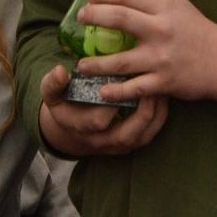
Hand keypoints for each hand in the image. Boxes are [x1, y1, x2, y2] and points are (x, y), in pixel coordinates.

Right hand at [37, 63, 168, 157]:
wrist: (72, 129)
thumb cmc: (65, 105)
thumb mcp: (52, 94)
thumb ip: (53, 83)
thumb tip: (60, 71)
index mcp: (80, 128)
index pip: (98, 121)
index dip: (112, 104)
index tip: (123, 82)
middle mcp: (101, 141)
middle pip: (127, 134)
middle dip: (142, 111)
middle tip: (151, 86)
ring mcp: (118, 145)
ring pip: (142, 136)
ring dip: (155, 113)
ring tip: (162, 90)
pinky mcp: (131, 143)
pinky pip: (150, 134)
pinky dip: (159, 116)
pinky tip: (164, 97)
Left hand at [75, 0, 216, 109]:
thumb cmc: (198, 30)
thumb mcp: (180, 5)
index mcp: (165, 8)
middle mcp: (161, 30)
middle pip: (120, 19)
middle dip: (95, 16)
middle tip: (81, 18)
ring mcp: (161, 58)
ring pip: (120, 61)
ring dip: (96, 64)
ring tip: (81, 64)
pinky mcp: (164, 82)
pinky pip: (134, 88)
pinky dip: (116, 92)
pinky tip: (102, 92)